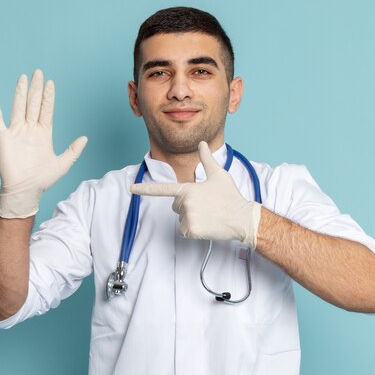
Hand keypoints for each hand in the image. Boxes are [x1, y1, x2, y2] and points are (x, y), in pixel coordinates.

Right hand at [0, 69, 87, 217]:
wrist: (25, 191)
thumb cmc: (42, 180)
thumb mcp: (63, 164)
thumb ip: (73, 151)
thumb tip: (85, 138)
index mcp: (44, 133)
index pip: (46, 110)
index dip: (48, 96)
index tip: (50, 83)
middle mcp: (30, 129)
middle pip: (33, 104)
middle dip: (36, 88)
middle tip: (38, 72)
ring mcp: (17, 132)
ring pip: (19, 107)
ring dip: (20, 93)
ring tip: (23, 78)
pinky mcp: (4, 139)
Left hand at [130, 141, 260, 247]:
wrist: (242, 218)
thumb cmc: (230, 196)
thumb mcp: (219, 175)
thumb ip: (207, 159)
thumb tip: (202, 143)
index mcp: (188, 189)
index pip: (162, 188)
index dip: (145, 189)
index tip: (131, 189)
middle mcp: (184, 203)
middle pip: (175, 205)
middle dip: (187, 206)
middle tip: (206, 206)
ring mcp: (187, 217)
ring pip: (180, 218)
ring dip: (190, 218)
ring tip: (208, 216)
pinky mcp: (190, 230)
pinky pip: (184, 231)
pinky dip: (193, 231)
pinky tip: (206, 226)